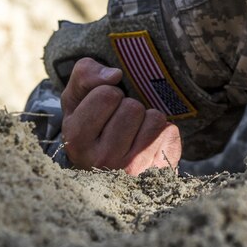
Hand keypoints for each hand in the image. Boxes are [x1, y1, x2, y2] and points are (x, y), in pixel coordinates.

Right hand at [60, 57, 181, 173]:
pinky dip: (163, 132)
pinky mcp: (157, 171)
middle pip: (132, 107)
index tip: (105, 109)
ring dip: (148, 119)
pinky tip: (150, 145)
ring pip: (154, 119)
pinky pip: (170, 132)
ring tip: (135, 134)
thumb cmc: (92, 125)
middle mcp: (102, 160)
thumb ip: (85, 75)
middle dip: (130, 107)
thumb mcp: (78, 98)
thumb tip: (115, 75)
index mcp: (76, 140)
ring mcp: (131, 170)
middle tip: (120, 124)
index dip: (109, 94)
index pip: (106, 94)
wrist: (110, 170)